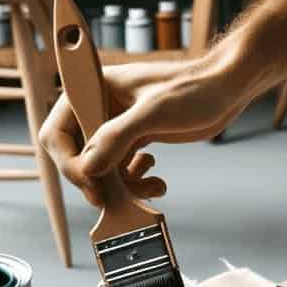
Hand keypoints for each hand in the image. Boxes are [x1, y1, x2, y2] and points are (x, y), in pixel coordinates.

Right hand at [39, 56, 250, 205]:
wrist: (228, 88)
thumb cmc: (195, 87)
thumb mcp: (154, 111)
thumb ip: (118, 137)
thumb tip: (89, 168)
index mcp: (93, 89)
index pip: (58, 132)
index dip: (69, 163)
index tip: (91, 183)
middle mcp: (99, 108)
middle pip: (75, 155)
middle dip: (95, 179)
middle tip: (112, 199)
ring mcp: (117, 125)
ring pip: (100, 168)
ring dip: (119, 186)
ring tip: (147, 187)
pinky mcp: (135, 139)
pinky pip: (121, 170)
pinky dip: (135, 182)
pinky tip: (156, 181)